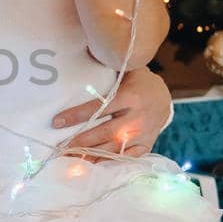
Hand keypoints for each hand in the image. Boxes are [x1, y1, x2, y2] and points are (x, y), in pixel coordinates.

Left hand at [53, 67, 171, 159]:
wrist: (165, 97)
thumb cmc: (138, 82)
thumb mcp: (127, 71)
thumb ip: (108, 69)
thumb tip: (82, 55)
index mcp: (130, 97)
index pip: (99, 108)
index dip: (77, 115)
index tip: (57, 122)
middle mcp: (137, 118)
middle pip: (104, 133)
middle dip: (80, 142)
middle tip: (60, 148)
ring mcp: (143, 134)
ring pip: (114, 149)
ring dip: (91, 155)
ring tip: (71, 160)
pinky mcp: (146, 145)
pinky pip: (127, 158)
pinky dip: (110, 163)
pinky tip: (93, 165)